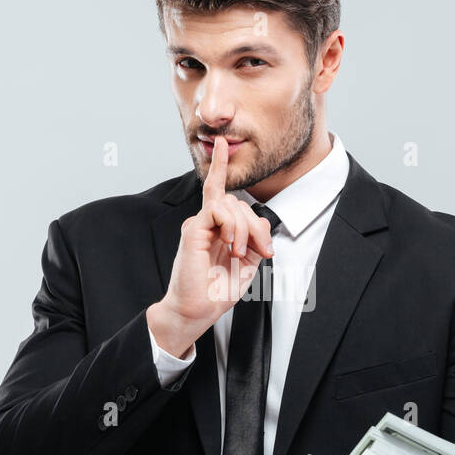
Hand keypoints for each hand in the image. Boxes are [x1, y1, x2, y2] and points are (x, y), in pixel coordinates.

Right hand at [148, 136, 275, 356]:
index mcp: (216, 229)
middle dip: (256, 224)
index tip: (221, 144)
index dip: (220, 166)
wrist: (197, 311)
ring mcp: (198, 225)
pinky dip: (231, 226)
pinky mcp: (192, 231)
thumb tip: (262, 220)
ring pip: (229, 204)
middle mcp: (206, 223)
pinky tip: (230, 245)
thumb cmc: (216, 291)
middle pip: (236, 201)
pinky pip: (216, 210)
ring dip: (244, 229)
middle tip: (261, 251)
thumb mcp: (248, 265)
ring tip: (239, 253)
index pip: (220, 191)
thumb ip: (255, 240)